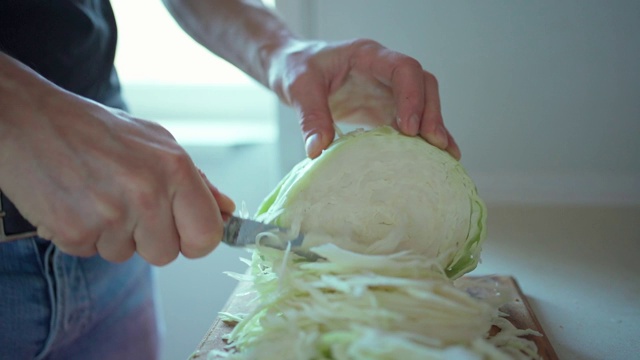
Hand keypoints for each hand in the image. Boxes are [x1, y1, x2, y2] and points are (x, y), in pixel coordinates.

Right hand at [0, 58, 234, 264]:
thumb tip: (227, 210)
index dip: (197, 239)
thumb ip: (197, 182)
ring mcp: (110, 216)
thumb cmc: (94, 129)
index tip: (185, 233)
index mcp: (175, 169)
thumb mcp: (157, 143)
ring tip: (97, 196)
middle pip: (167, 254)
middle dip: (151, 237)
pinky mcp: (75, 233)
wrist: (28, 121)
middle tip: (128, 204)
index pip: (207, 235)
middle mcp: (147, 194)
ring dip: (115, 235)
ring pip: (127, 256)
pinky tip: (76, 203)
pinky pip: (92, 253)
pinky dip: (84, 235)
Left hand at [267, 39, 459, 159]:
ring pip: (423, 103)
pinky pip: (411, 121)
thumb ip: (309, 115)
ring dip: (434, 128)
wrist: (291, 68)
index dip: (411, 96)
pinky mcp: (383, 108)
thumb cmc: (295, 68)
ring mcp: (386, 90)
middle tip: (434, 144)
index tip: (409, 128)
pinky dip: (423, 138)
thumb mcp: (298, 87)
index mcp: (367, 55)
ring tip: (444, 156)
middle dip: (431, 114)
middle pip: (422, 85)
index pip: (403, 68)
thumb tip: (317, 150)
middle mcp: (384, 70)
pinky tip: (436, 158)